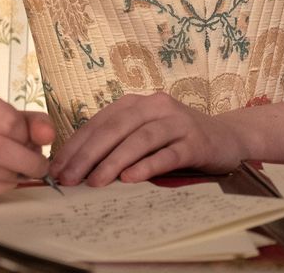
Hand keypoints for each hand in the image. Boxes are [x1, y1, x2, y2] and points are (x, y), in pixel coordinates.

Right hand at [0, 79, 54, 202]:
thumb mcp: (3, 110)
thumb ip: (32, 120)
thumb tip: (49, 135)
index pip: (7, 121)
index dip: (26, 134)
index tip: (33, 140)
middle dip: (27, 160)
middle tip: (40, 165)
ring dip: (15, 174)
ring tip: (20, 167)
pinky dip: (2, 186)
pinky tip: (1, 176)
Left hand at [49, 91, 243, 187]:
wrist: (226, 138)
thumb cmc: (176, 140)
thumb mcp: (145, 135)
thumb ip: (118, 142)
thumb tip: (77, 166)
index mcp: (137, 102)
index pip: (100, 121)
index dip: (76, 144)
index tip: (57, 168)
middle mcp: (156, 105)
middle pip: (116, 127)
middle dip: (89, 153)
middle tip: (69, 178)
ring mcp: (177, 121)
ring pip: (140, 138)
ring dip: (114, 161)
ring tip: (95, 182)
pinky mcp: (195, 141)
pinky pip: (168, 153)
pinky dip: (148, 165)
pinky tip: (131, 179)